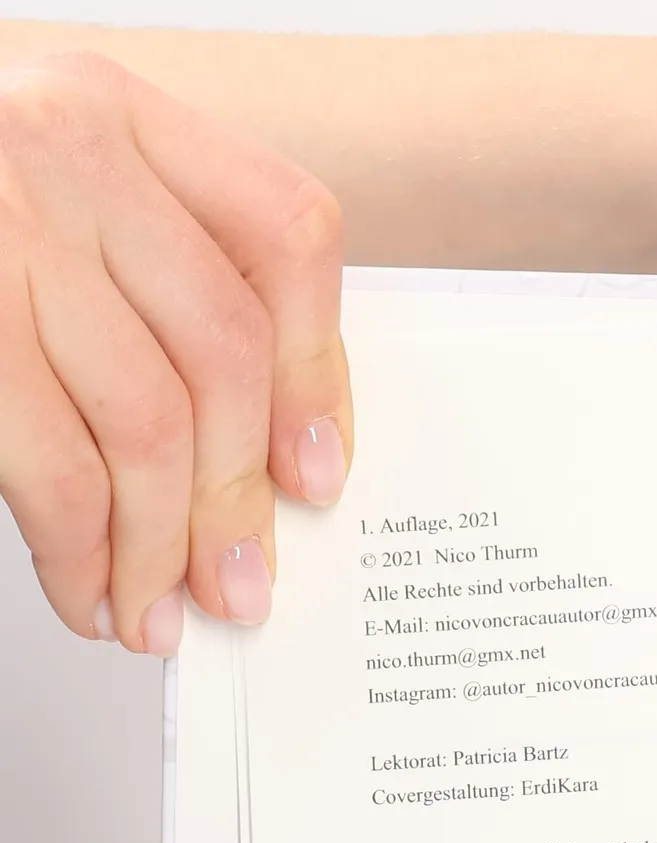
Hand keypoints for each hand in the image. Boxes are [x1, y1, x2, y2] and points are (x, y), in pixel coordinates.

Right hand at [0, 50, 350, 654]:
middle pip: (225, 351)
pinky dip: (82, 552)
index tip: (317, 475)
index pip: (285, 234)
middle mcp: (65, 147)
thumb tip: (271, 465)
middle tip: (237, 588)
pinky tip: (89, 590)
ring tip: (156, 611)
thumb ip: (164, 285)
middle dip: (238, 498)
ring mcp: (1, 223)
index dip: (318, 371)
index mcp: (122, 111)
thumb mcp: (66, 205)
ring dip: (160, 547)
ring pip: (147, 422)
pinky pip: (54, 464)